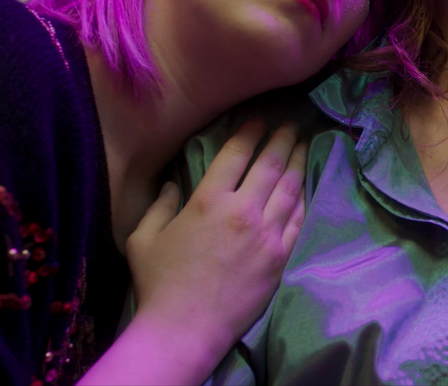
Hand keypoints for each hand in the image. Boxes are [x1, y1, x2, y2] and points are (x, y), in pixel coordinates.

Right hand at [120, 119, 307, 377]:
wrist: (185, 328)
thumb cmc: (159, 283)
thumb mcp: (143, 238)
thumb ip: (159, 205)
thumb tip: (171, 185)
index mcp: (208, 201)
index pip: (236, 154)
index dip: (250, 132)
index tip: (259, 119)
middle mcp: (243, 211)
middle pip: (270, 164)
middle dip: (282, 139)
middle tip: (290, 124)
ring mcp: (267, 234)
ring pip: (289, 188)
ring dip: (297, 162)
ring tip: (303, 145)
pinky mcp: (280, 256)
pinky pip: (297, 219)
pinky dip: (302, 198)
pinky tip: (304, 186)